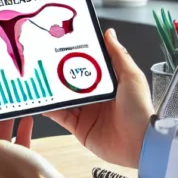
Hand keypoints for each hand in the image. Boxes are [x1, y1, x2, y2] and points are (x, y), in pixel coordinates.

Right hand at [45, 28, 153, 166]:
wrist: (140, 144)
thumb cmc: (140, 109)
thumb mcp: (131, 76)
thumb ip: (118, 55)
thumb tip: (109, 33)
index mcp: (108, 84)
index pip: (87, 68)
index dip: (75, 58)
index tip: (61, 47)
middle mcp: (95, 98)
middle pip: (71, 82)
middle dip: (58, 73)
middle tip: (42, 61)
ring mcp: (86, 113)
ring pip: (63, 99)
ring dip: (51, 91)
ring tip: (37, 80)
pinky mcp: (79, 128)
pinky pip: (60, 116)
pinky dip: (50, 110)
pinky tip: (41, 101)